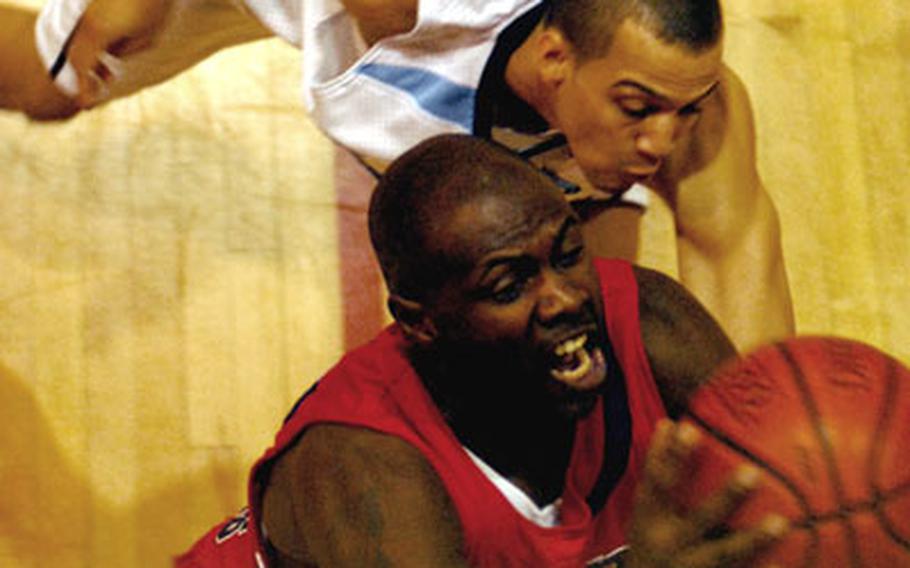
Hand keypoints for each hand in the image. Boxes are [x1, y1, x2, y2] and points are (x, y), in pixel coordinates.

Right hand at [67, 0, 170, 106]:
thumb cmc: (155, 5)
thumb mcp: (147, 37)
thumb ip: (126, 50)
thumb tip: (111, 58)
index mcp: (98, 32)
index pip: (81, 66)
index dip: (82, 87)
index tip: (86, 105)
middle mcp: (88, 21)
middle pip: (76, 55)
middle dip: (84, 76)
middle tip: (96, 94)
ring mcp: (89, 11)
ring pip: (80, 43)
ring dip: (90, 62)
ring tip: (109, 77)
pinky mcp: (94, 6)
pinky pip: (88, 32)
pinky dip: (94, 48)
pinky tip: (109, 56)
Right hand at [626, 419, 788, 567]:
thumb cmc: (651, 542)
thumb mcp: (644, 511)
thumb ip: (657, 472)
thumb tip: (669, 423)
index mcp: (649, 520)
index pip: (658, 484)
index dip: (671, 457)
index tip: (688, 428)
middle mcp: (667, 544)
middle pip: (699, 520)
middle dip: (725, 498)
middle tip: (752, 472)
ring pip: (723, 554)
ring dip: (752, 539)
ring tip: (780, 522)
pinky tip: (784, 565)